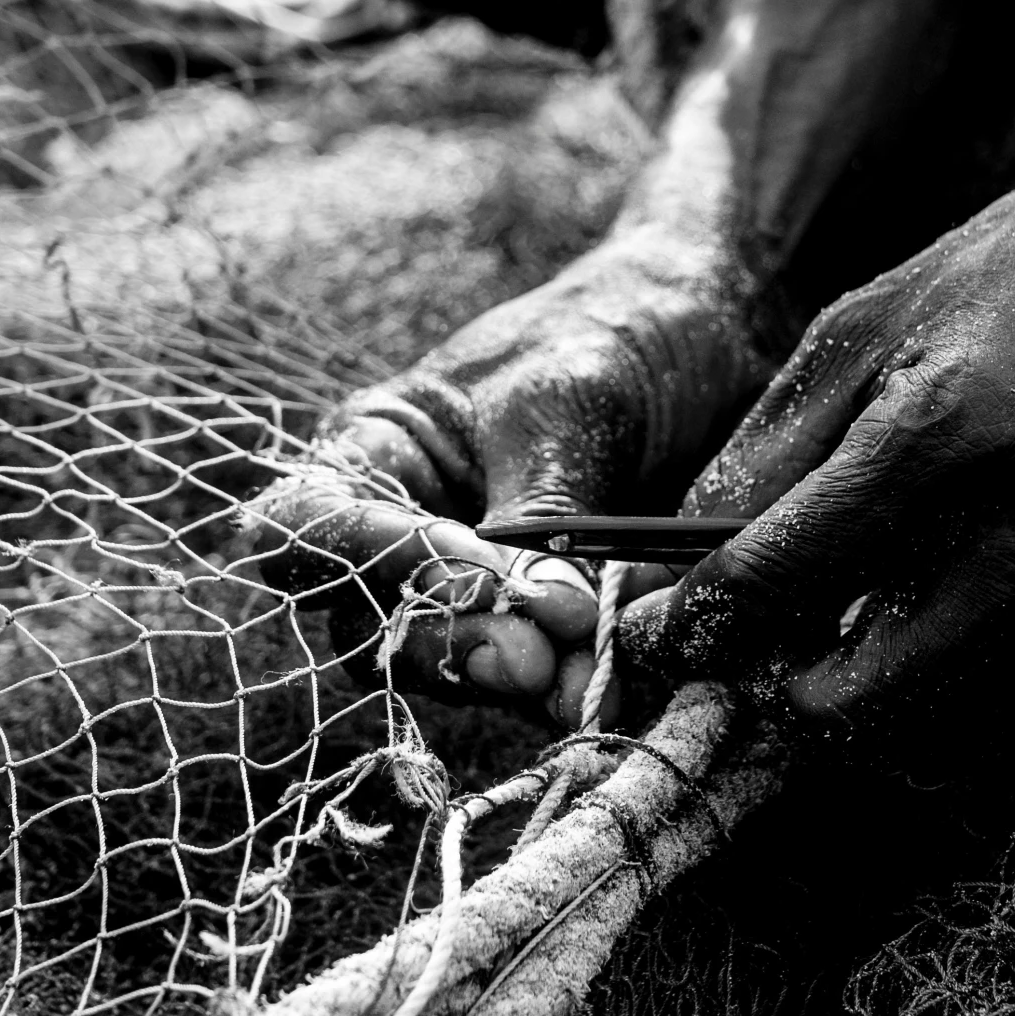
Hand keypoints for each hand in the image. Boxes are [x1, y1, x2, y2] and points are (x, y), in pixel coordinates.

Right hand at [251, 231, 774, 725]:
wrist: (706, 336)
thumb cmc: (609, 340)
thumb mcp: (562, 414)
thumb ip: (540, 516)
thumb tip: (542, 619)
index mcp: (377, 452)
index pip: (309, 526)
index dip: (367, 562)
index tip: (470, 570)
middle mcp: (405, 528)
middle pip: (371, 621)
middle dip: (451, 643)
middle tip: (535, 659)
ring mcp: (471, 583)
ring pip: (448, 661)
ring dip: (513, 677)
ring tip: (584, 678)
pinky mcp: (539, 620)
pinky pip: (530, 670)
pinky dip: (569, 679)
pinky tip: (616, 678)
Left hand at [619, 122, 1014, 723]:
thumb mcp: (870, 320)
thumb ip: (772, 450)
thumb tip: (687, 562)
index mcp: (937, 435)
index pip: (774, 583)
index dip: (694, 627)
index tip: (664, 636)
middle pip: (854, 705)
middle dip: (782, 692)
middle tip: (759, 644)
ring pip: (937, 723)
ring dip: (869, 696)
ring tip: (846, 619)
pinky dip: (956, 675)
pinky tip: (941, 601)